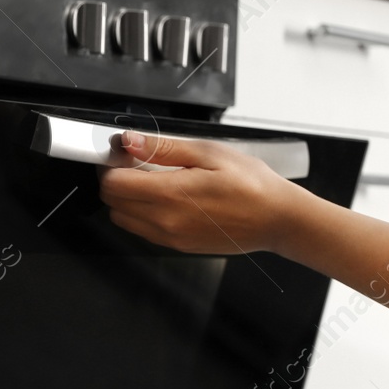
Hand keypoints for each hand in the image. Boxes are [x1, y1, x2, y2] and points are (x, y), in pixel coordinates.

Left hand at [97, 130, 308, 253]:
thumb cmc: (252, 184)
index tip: (121, 152)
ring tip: (151, 179)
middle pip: (112, 203)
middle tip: (134, 162)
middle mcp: (165, 221)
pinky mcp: (178, 246)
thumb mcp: (208, 153)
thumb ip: (163, 148)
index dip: (111, 164)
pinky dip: (142, 213)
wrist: (277, 219)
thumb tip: (130, 142)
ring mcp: (170, 238)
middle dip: (115, 180)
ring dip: (126, 198)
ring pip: (123, 219)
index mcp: (171, 195)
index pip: (113, 184)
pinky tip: (164, 197)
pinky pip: (143, 231)